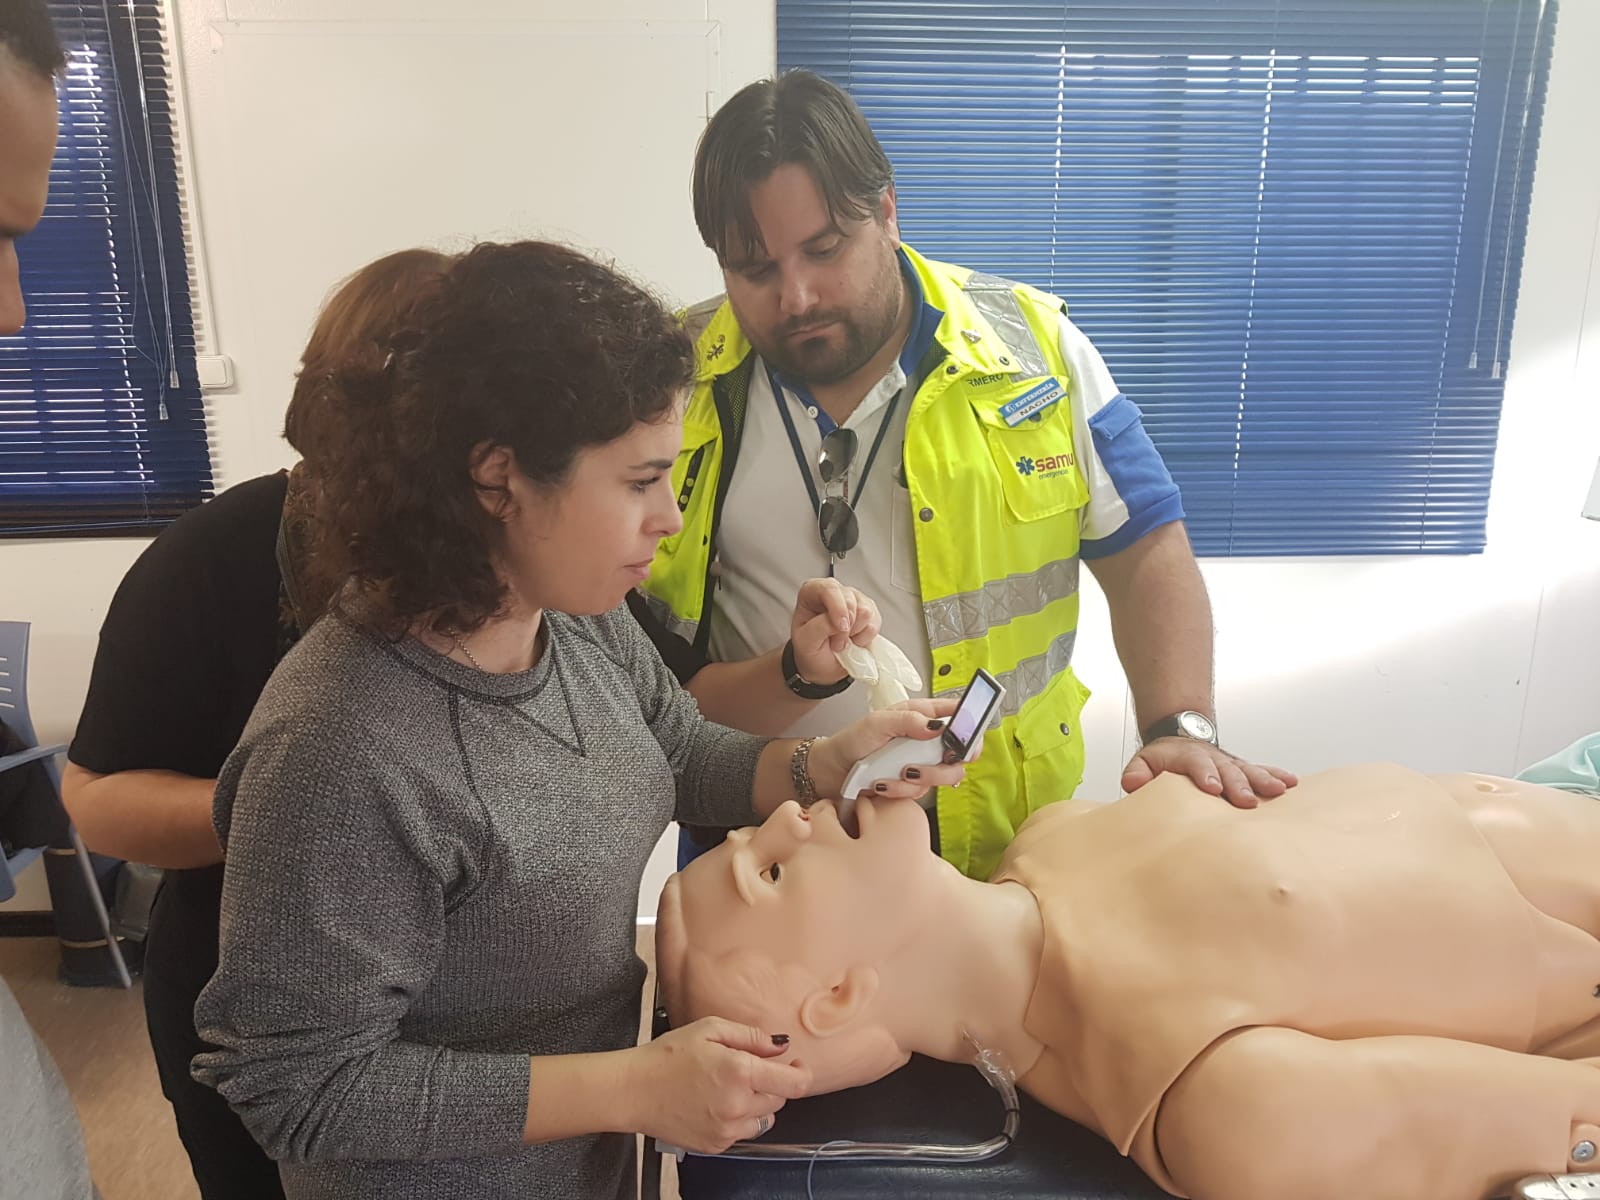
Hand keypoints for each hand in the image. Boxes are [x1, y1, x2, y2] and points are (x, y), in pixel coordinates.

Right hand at [626, 1018, 811, 1153]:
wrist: (633, 1091)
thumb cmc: (667, 1056)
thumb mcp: (710, 1029)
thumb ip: (751, 1036)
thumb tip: (781, 1045)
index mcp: (740, 1072)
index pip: (794, 1083)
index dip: (801, 1072)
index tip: (796, 1064)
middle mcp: (738, 1106)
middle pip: (780, 1099)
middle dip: (772, 1083)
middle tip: (747, 1068)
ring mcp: (727, 1130)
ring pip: (764, 1118)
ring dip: (757, 1103)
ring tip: (729, 1087)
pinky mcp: (716, 1145)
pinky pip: (743, 1133)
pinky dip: (739, 1119)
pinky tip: (716, 1103)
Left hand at [789, 578, 880, 684]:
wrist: (824, 666)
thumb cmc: (812, 651)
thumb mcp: (806, 642)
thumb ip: (820, 627)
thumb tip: (840, 621)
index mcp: (812, 593)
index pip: (828, 588)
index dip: (837, 607)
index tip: (841, 627)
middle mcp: (835, 593)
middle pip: (850, 600)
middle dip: (845, 628)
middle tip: (835, 643)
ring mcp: (854, 600)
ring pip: (865, 611)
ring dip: (855, 633)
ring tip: (843, 642)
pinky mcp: (870, 612)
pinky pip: (874, 623)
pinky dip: (865, 638)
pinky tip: (853, 641)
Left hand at [809, 697, 963, 801]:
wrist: (832, 771)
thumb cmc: (853, 740)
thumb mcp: (877, 722)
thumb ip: (908, 720)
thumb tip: (937, 726)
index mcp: (924, 716)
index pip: (960, 715)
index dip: (972, 726)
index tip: (966, 739)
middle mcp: (928, 740)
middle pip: (963, 752)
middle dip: (949, 762)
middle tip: (932, 760)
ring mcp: (923, 764)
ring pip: (946, 776)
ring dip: (922, 777)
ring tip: (898, 772)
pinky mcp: (913, 785)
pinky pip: (921, 792)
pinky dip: (902, 790)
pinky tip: (883, 784)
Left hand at [1121, 739, 1297, 808]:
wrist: (1180, 739)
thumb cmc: (1164, 759)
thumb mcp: (1144, 762)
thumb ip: (1138, 772)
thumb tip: (1133, 783)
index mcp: (1188, 757)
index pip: (1196, 765)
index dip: (1205, 776)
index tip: (1213, 788)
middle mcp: (1213, 759)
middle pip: (1227, 770)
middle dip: (1238, 785)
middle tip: (1247, 801)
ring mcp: (1230, 764)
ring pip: (1248, 770)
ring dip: (1264, 780)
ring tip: (1279, 790)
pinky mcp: (1242, 770)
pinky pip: (1261, 771)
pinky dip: (1276, 775)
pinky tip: (1291, 782)